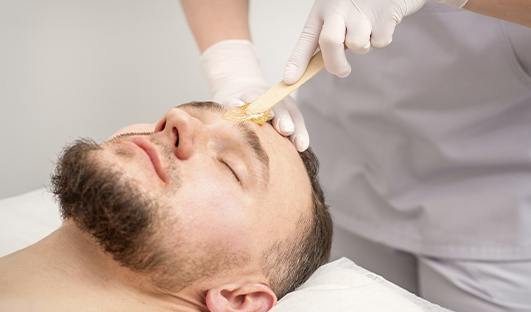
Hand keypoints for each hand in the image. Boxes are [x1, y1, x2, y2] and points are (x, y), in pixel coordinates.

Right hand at [200, 40, 309, 151]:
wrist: (238, 85)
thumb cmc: (262, 114)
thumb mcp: (278, 123)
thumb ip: (287, 138)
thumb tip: (298, 153)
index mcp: (285, 105)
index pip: (294, 117)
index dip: (299, 131)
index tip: (301, 146)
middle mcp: (269, 99)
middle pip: (278, 107)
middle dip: (283, 118)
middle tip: (286, 129)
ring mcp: (250, 96)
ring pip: (256, 100)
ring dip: (261, 108)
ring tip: (265, 116)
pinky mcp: (231, 97)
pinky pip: (233, 101)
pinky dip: (235, 104)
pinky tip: (237, 107)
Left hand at [283, 0, 427, 83]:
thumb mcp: (338, 9)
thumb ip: (330, 32)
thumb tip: (328, 64)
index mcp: (323, 7)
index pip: (307, 37)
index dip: (297, 60)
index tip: (290, 79)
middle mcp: (339, 6)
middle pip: (329, 43)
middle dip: (335, 64)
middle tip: (342, 71)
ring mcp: (362, 10)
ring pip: (358, 45)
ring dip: (364, 46)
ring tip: (368, 28)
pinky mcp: (385, 14)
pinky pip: (381, 41)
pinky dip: (382, 38)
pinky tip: (383, 21)